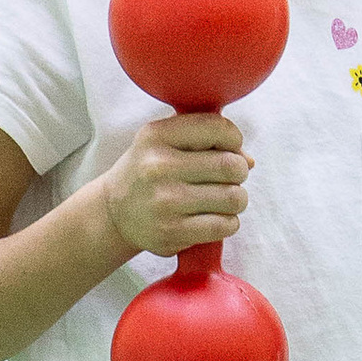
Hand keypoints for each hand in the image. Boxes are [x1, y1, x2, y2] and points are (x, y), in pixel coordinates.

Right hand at [102, 111, 250, 259]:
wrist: (113, 213)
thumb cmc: (149, 171)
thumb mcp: (164, 141)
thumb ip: (207, 140)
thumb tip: (248, 161)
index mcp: (157, 136)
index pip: (217, 128)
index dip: (233, 138)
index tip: (228, 148)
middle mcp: (158, 167)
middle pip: (231, 166)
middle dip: (239, 171)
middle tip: (228, 177)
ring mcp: (164, 202)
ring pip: (234, 198)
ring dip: (236, 199)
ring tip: (222, 199)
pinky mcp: (171, 232)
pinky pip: (224, 226)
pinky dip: (229, 222)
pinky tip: (215, 218)